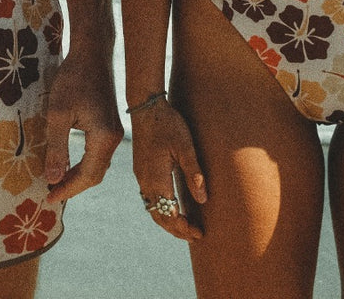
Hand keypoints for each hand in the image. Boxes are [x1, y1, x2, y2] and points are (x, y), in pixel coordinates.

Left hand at [43, 51, 123, 202]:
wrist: (92, 53)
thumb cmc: (73, 79)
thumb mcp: (58, 114)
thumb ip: (57, 148)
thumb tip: (53, 179)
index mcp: (103, 137)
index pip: (87, 175)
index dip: (67, 189)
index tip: (48, 197)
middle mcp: (114, 138)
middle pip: (95, 175)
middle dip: (73, 186)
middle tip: (50, 194)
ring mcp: (114, 132)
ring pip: (97, 166)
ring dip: (78, 177)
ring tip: (56, 184)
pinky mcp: (110, 126)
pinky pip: (98, 154)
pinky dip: (84, 165)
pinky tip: (68, 166)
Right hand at [130, 97, 205, 240]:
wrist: (145, 106)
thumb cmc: (168, 123)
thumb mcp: (185, 146)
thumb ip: (194, 173)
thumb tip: (203, 199)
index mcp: (156, 179)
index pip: (169, 214)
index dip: (184, 227)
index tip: (199, 233)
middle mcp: (145, 181)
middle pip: (159, 216)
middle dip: (176, 230)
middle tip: (195, 236)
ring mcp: (140, 176)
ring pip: (152, 209)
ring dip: (168, 221)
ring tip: (185, 227)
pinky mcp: (140, 170)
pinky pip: (149, 198)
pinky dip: (161, 210)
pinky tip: (171, 207)